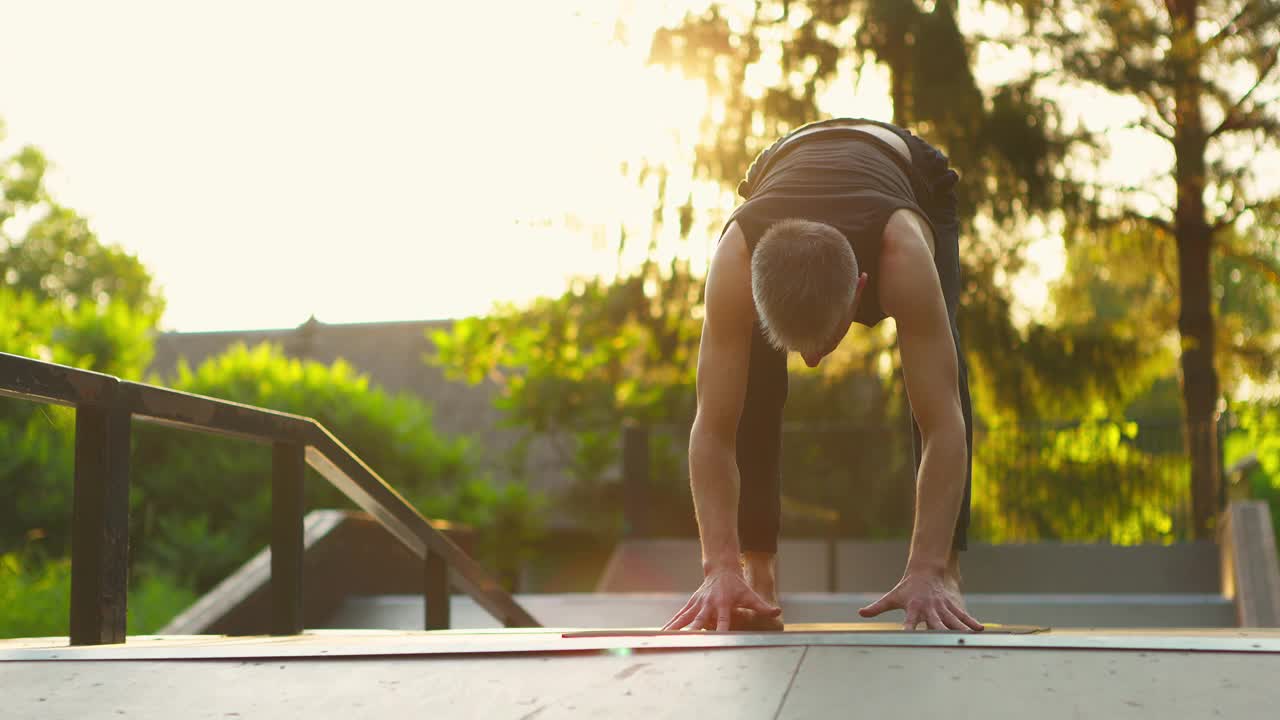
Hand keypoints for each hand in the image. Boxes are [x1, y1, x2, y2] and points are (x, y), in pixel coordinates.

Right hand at [662, 569, 780, 631]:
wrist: (721, 570)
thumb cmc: (737, 585)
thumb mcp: (750, 594)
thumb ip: (762, 606)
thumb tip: (777, 612)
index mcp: (722, 603)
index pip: (722, 620)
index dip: (720, 630)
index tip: (716, 640)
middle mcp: (707, 604)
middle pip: (698, 621)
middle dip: (691, 632)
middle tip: (684, 643)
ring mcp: (697, 604)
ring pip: (684, 618)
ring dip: (675, 629)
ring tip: (664, 639)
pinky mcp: (691, 604)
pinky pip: (679, 616)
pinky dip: (671, 624)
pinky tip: (662, 633)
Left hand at [858, 571, 983, 631]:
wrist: (925, 571)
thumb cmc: (906, 589)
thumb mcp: (892, 597)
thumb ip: (877, 607)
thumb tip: (860, 613)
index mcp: (913, 608)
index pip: (910, 621)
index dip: (908, 629)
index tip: (908, 638)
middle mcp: (929, 608)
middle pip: (935, 623)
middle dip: (939, 633)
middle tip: (944, 644)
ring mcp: (942, 607)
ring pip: (952, 620)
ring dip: (959, 630)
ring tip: (966, 640)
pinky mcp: (952, 605)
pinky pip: (962, 615)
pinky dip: (971, 622)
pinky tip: (980, 630)